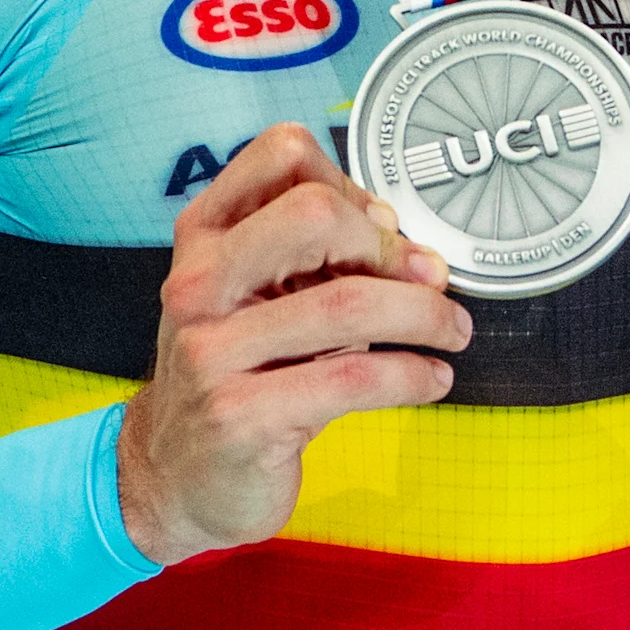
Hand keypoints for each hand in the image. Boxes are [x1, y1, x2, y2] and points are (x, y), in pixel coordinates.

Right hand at [118, 123, 470, 563]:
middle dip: (390, 247)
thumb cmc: (236, 375)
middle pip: (315, 215)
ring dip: (425, 314)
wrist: (176, 475)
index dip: (351, 183)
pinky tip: (431, 378)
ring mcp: (211, 352)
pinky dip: (412, 375)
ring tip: (453, 331)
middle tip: (427, 281)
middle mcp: (197, 284)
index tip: (383, 229)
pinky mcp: (240, 416)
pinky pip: (353, 380)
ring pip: (348, 303)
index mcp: (203, 236)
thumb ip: (322, 259)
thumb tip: (409, 244)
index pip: (282, 155)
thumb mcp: (262, 299)